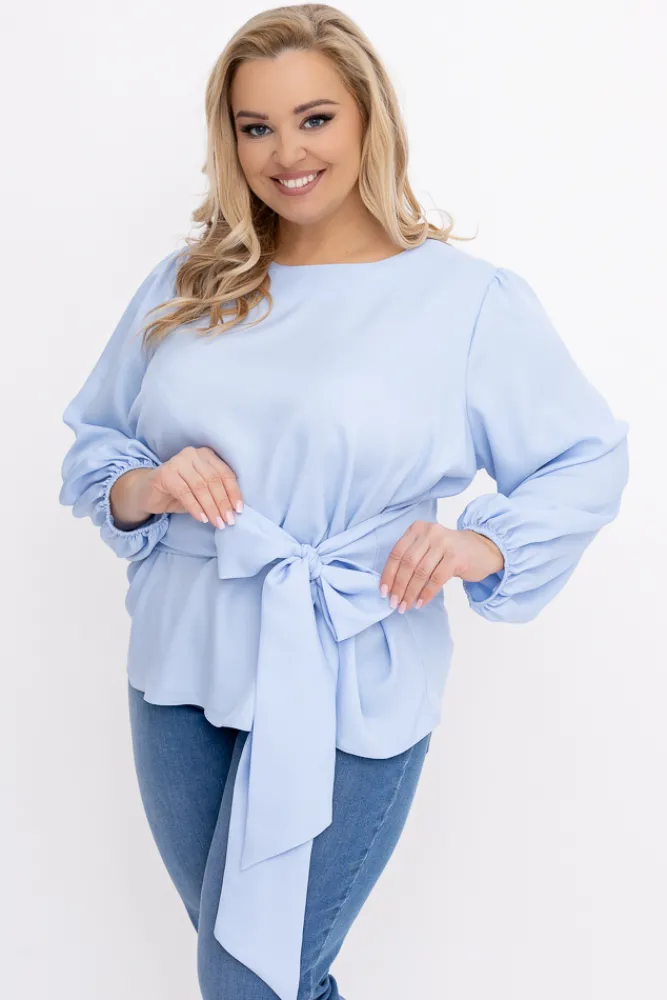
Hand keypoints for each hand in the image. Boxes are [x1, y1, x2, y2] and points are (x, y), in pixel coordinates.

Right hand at [110, 446, 243, 528]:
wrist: (148, 493)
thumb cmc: (179, 492)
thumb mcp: (201, 492)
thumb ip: (216, 494)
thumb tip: (234, 510)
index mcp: (206, 455)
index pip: (225, 473)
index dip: (233, 492)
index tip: (238, 510)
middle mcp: (193, 454)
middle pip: (214, 480)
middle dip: (223, 502)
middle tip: (228, 520)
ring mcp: (178, 461)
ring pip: (200, 486)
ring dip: (211, 507)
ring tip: (217, 522)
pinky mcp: (165, 473)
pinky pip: (185, 492)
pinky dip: (195, 507)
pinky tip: (201, 518)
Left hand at [378, 521, 504, 612]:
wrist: (484, 549)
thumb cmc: (451, 552)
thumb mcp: (428, 546)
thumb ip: (412, 557)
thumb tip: (391, 585)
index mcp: (418, 528)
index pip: (397, 552)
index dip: (388, 574)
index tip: (383, 592)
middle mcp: (430, 532)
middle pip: (407, 563)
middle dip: (398, 586)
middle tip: (394, 603)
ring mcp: (444, 544)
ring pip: (420, 572)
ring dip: (410, 592)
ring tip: (405, 606)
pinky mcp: (456, 557)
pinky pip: (436, 579)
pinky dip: (426, 593)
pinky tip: (420, 603)